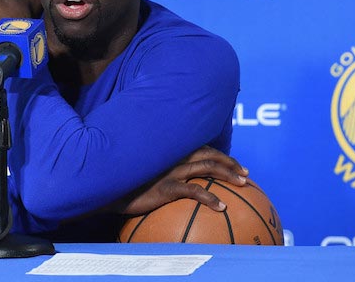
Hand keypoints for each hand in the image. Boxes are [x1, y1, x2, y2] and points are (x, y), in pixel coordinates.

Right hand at [110, 146, 248, 215]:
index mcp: (169, 151)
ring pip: (207, 167)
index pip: (201, 147)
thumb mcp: (144, 173)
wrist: (108, 189)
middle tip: (246, 173)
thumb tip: (177, 182)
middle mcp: (173, 157)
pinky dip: (211, 198)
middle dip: (230, 162)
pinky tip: (222, 207)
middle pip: (209, 154)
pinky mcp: (166, 187)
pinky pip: (194, 191)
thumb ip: (160, 171)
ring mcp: (170, 171)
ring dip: (228, 174)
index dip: (220, 154)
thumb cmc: (125, 182)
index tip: (235, 164)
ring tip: (242, 184)